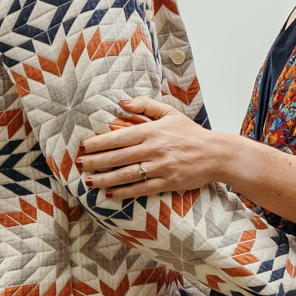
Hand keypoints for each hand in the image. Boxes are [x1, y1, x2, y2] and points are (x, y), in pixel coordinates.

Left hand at [78, 97, 235, 198]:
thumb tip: (121, 101)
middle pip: (118, 157)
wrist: (216, 154)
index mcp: (153, 131)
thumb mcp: (170, 113)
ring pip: (126, 174)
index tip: (83, 147)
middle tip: (79, 165)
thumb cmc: (191, 133)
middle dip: (95, 162)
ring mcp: (160, 167)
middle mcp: (154, 149)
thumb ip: (145, 105)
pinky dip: (124, 192)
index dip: (98, 142)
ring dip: (105, 179)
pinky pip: (141, 189)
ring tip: (89, 181)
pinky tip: (110, 194)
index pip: (119, 136)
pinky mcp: (167, 182)